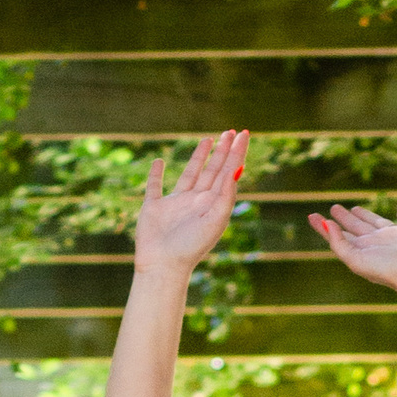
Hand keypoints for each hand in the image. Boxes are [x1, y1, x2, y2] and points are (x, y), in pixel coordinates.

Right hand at [132, 129, 248, 277]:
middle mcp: (197, 201)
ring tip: (207, 140)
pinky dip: (156, 174)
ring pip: (190, 174)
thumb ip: (227, 194)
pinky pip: (155, 186)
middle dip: (222, 151)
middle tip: (230, 132)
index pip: (227, 172)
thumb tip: (238, 167)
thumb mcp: (215, 218)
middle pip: (213, 170)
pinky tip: (159, 162)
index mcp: (213, 204)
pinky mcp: (153, 207)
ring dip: (198, 157)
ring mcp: (175, 204)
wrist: (164, 265)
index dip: (236, 153)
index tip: (243, 134)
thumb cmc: (192, 246)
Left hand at [309, 201, 396, 301]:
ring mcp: (395, 236)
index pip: (339, 236)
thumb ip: (338, 243)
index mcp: (362, 250)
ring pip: (376, 222)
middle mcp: (377, 243)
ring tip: (354, 208)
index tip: (311, 216)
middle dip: (344, 218)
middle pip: (355, 227)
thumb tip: (326, 224)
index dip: (324, 227)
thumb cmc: (387, 270)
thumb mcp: (355, 259)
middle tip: (334, 208)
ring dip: (365, 215)